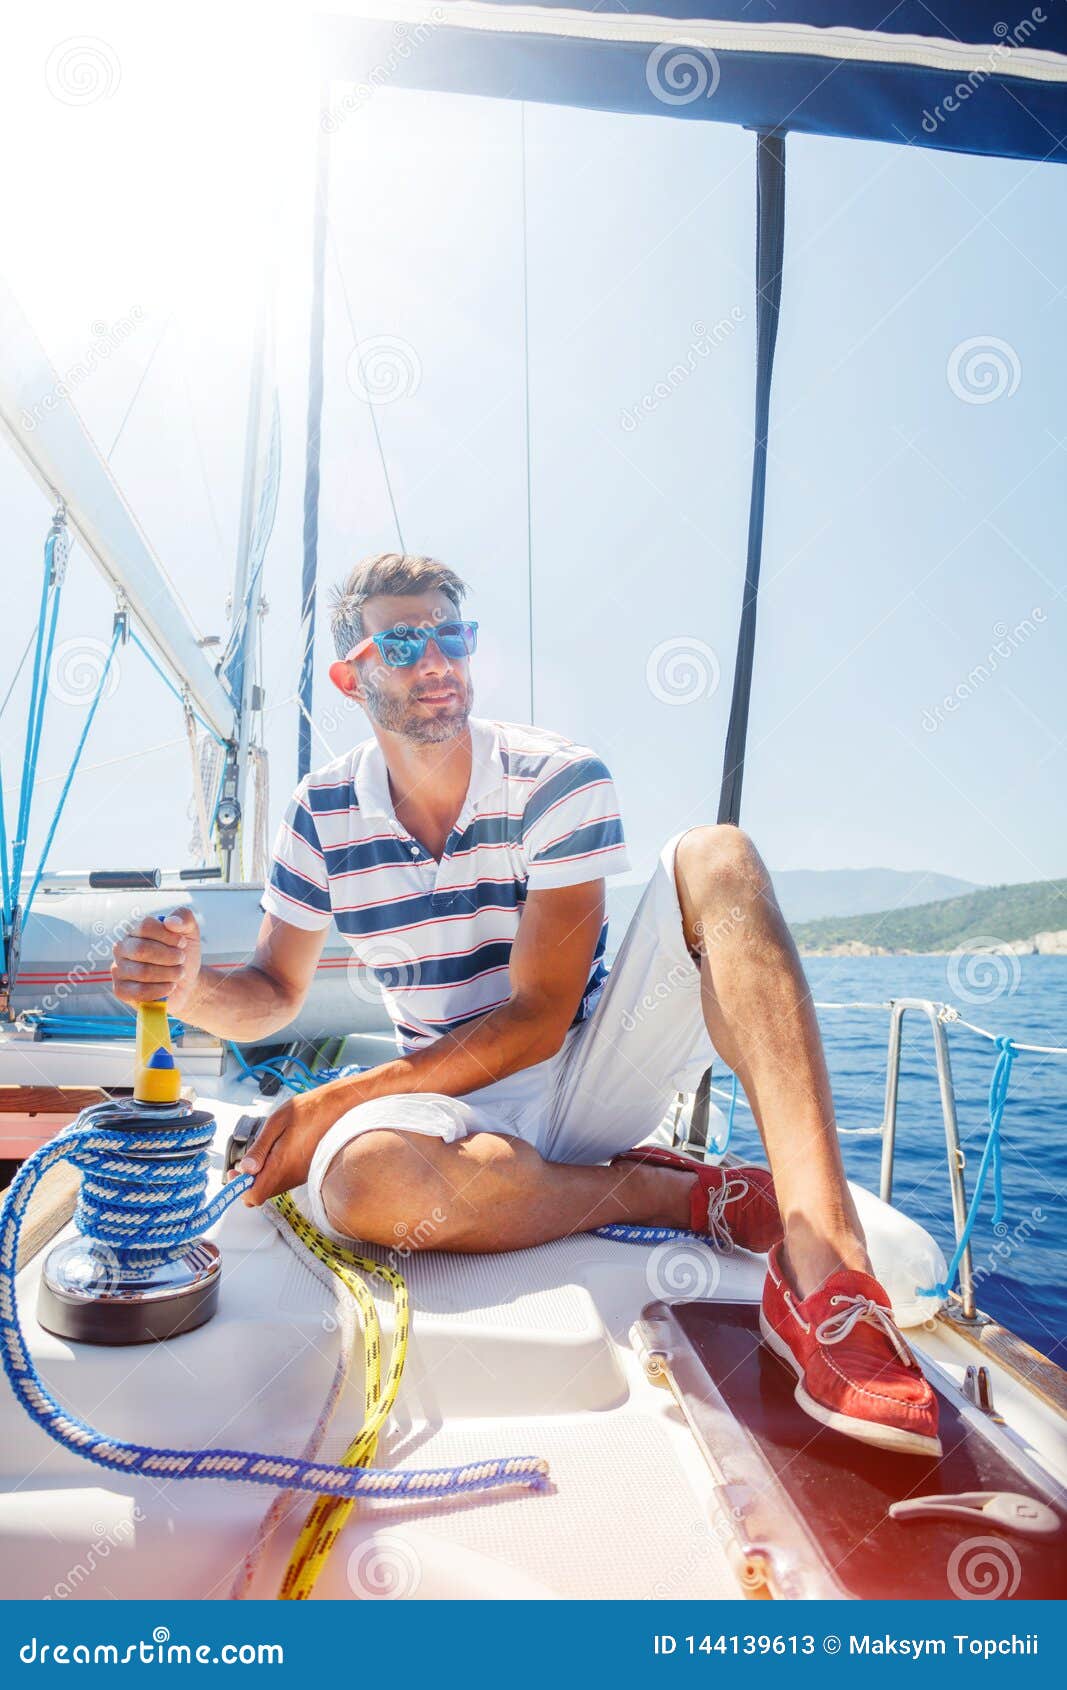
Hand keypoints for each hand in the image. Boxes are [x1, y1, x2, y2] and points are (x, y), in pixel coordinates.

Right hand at [111, 907, 201, 1016]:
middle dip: (169, 956)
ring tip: (179, 973)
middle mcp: (122, 948)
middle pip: (142, 949)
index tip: (182, 943)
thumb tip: (171, 921)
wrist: (187, 983)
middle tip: (181, 960)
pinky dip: (160, 990)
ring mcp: (119, 969)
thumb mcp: (190, 932)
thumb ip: (184, 918)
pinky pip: (139, 991)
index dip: (168, 935)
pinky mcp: (121, 990)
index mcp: (135, 931)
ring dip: (169, 973)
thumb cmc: (183, 954)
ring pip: (143, 971)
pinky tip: (170, 987)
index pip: (145, 926)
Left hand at [227, 1085, 343, 1205]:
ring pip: (273, 1188)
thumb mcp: (276, 1122)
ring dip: (262, 1176)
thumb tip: (245, 1169)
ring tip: (263, 1153)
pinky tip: (276, 1153)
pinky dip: (274, 1172)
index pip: (255, 1195)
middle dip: (249, 1182)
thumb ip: (260, 1148)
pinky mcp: (306, 1173)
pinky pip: (284, 1180)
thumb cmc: (309, 1110)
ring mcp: (300, 1176)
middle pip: (262, 1194)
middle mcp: (292, 1176)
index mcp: (282, 1164)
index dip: (240, 1188)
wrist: (338, 1108)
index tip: (235, 1173)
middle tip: (245, 1162)